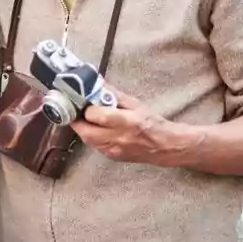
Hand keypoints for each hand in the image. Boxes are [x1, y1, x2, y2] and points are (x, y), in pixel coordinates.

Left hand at [69, 87, 195, 167]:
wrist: (166, 146)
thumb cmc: (152, 122)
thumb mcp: (134, 103)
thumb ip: (113, 94)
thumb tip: (96, 84)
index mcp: (124, 122)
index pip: (94, 115)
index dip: (85, 107)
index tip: (83, 100)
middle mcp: (117, 138)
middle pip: (85, 131)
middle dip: (77, 120)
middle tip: (77, 110)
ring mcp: (113, 150)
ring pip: (87, 140)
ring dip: (83, 128)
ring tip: (85, 118)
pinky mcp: (112, 157)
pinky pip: (94, 146)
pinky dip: (91, 136)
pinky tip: (95, 128)